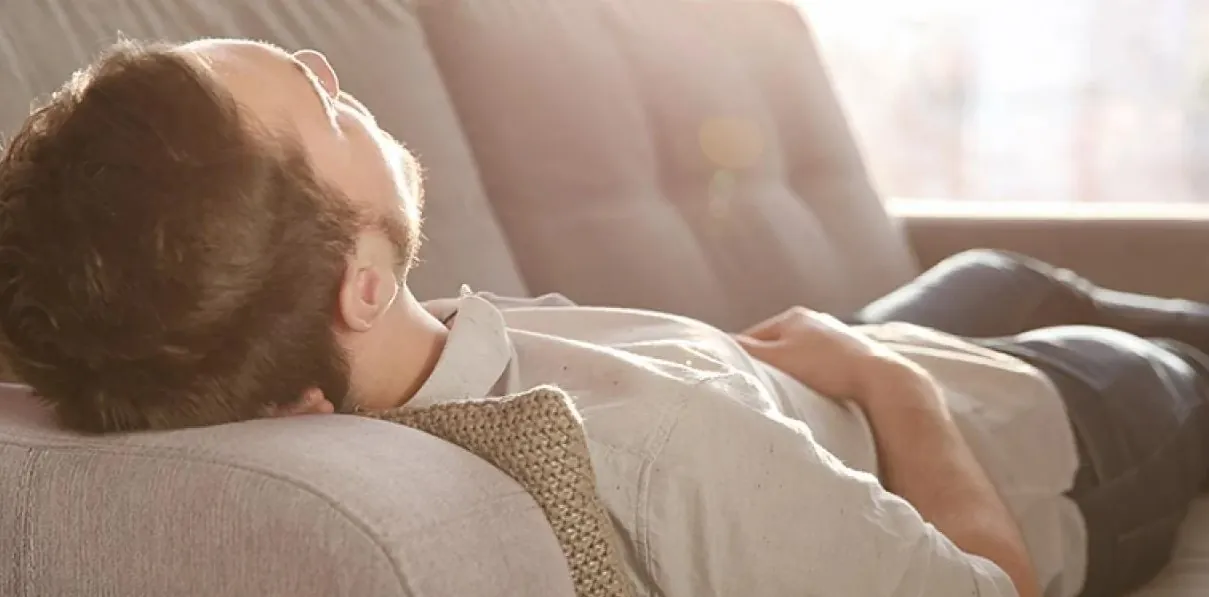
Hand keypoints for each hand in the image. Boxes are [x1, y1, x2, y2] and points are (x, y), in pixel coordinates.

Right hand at [733, 307, 910, 402]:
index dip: (740, 359)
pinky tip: (813, 394)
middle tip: (758, 389)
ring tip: (785, 395)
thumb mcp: (777, 359)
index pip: (752, 337)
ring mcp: (835, 338)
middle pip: (776, 347)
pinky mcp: (852, 356)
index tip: (733, 379)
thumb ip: (745, 353)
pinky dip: (811, 379)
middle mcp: (814, 321)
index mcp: (792, 316)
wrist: (880, 380)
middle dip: (766, 367)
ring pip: (799, 358)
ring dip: (790, 374)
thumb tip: (714, 345)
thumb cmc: (826, 367)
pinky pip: (819, 367)